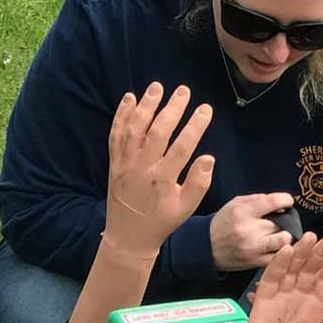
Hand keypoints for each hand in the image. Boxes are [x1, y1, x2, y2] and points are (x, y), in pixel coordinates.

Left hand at [105, 83, 214, 255]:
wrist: (128, 235)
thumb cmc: (161, 220)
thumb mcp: (186, 208)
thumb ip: (199, 184)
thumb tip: (209, 158)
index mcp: (162, 180)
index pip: (182, 147)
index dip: (195, 126)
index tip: (206, 109)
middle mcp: (142, 168)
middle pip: (157, 132)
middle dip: (171, 109)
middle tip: (184, 91)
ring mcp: (125, 164)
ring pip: (134, 129)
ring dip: (145, 106)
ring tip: (157, 87)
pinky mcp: (113, 162)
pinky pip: (115, 135)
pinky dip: (121, 116)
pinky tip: (129, 98)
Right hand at [210, 192, 296, 271]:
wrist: (206, 248)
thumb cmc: (223, 223)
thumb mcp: (235, 204)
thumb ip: (257, 200)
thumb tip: (280, 204)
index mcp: (243, 212)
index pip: (273, 202)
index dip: (286, 200)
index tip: (287, 201)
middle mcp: (248, 230)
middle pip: (281, 222)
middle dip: (286, 219)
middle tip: (283, 219)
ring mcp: (253, 248)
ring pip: (283, 240)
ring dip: (286, 236)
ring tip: (282, 233)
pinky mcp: (255, 262)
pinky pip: (278, 256)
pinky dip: (282, 250)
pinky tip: (278, 246)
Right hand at [231, 231, 322, 322]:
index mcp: (314, 314)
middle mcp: (297, 304)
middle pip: (310, 273)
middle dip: (321, 254)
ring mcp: (278, 303)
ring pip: (291, 272)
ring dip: (301, 255)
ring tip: (312, 236)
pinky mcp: (261, 306)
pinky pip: (270, 281)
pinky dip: (277, 266)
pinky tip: (287, 250)